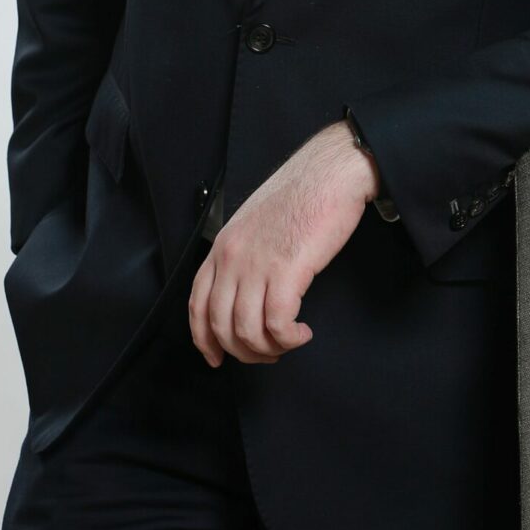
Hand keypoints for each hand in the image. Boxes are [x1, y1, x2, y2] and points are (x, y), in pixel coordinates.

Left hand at [187, 120, 378, 366]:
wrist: (331, 172)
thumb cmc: (302, 194)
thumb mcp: (256, 223)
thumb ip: (244, 254)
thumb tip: (247, 292)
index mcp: (223, 245)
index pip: (197, 304)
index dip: (204, 338)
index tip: (215, 356)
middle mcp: (232, 257)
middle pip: (221, 325)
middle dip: (243, 351)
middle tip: (267, 354)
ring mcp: (257, 264)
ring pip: (248, 331)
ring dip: (269, 348)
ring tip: (289, 341)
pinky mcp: (287, 270)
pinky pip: (277, 324)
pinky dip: (288, 339)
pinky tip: (302, 333)